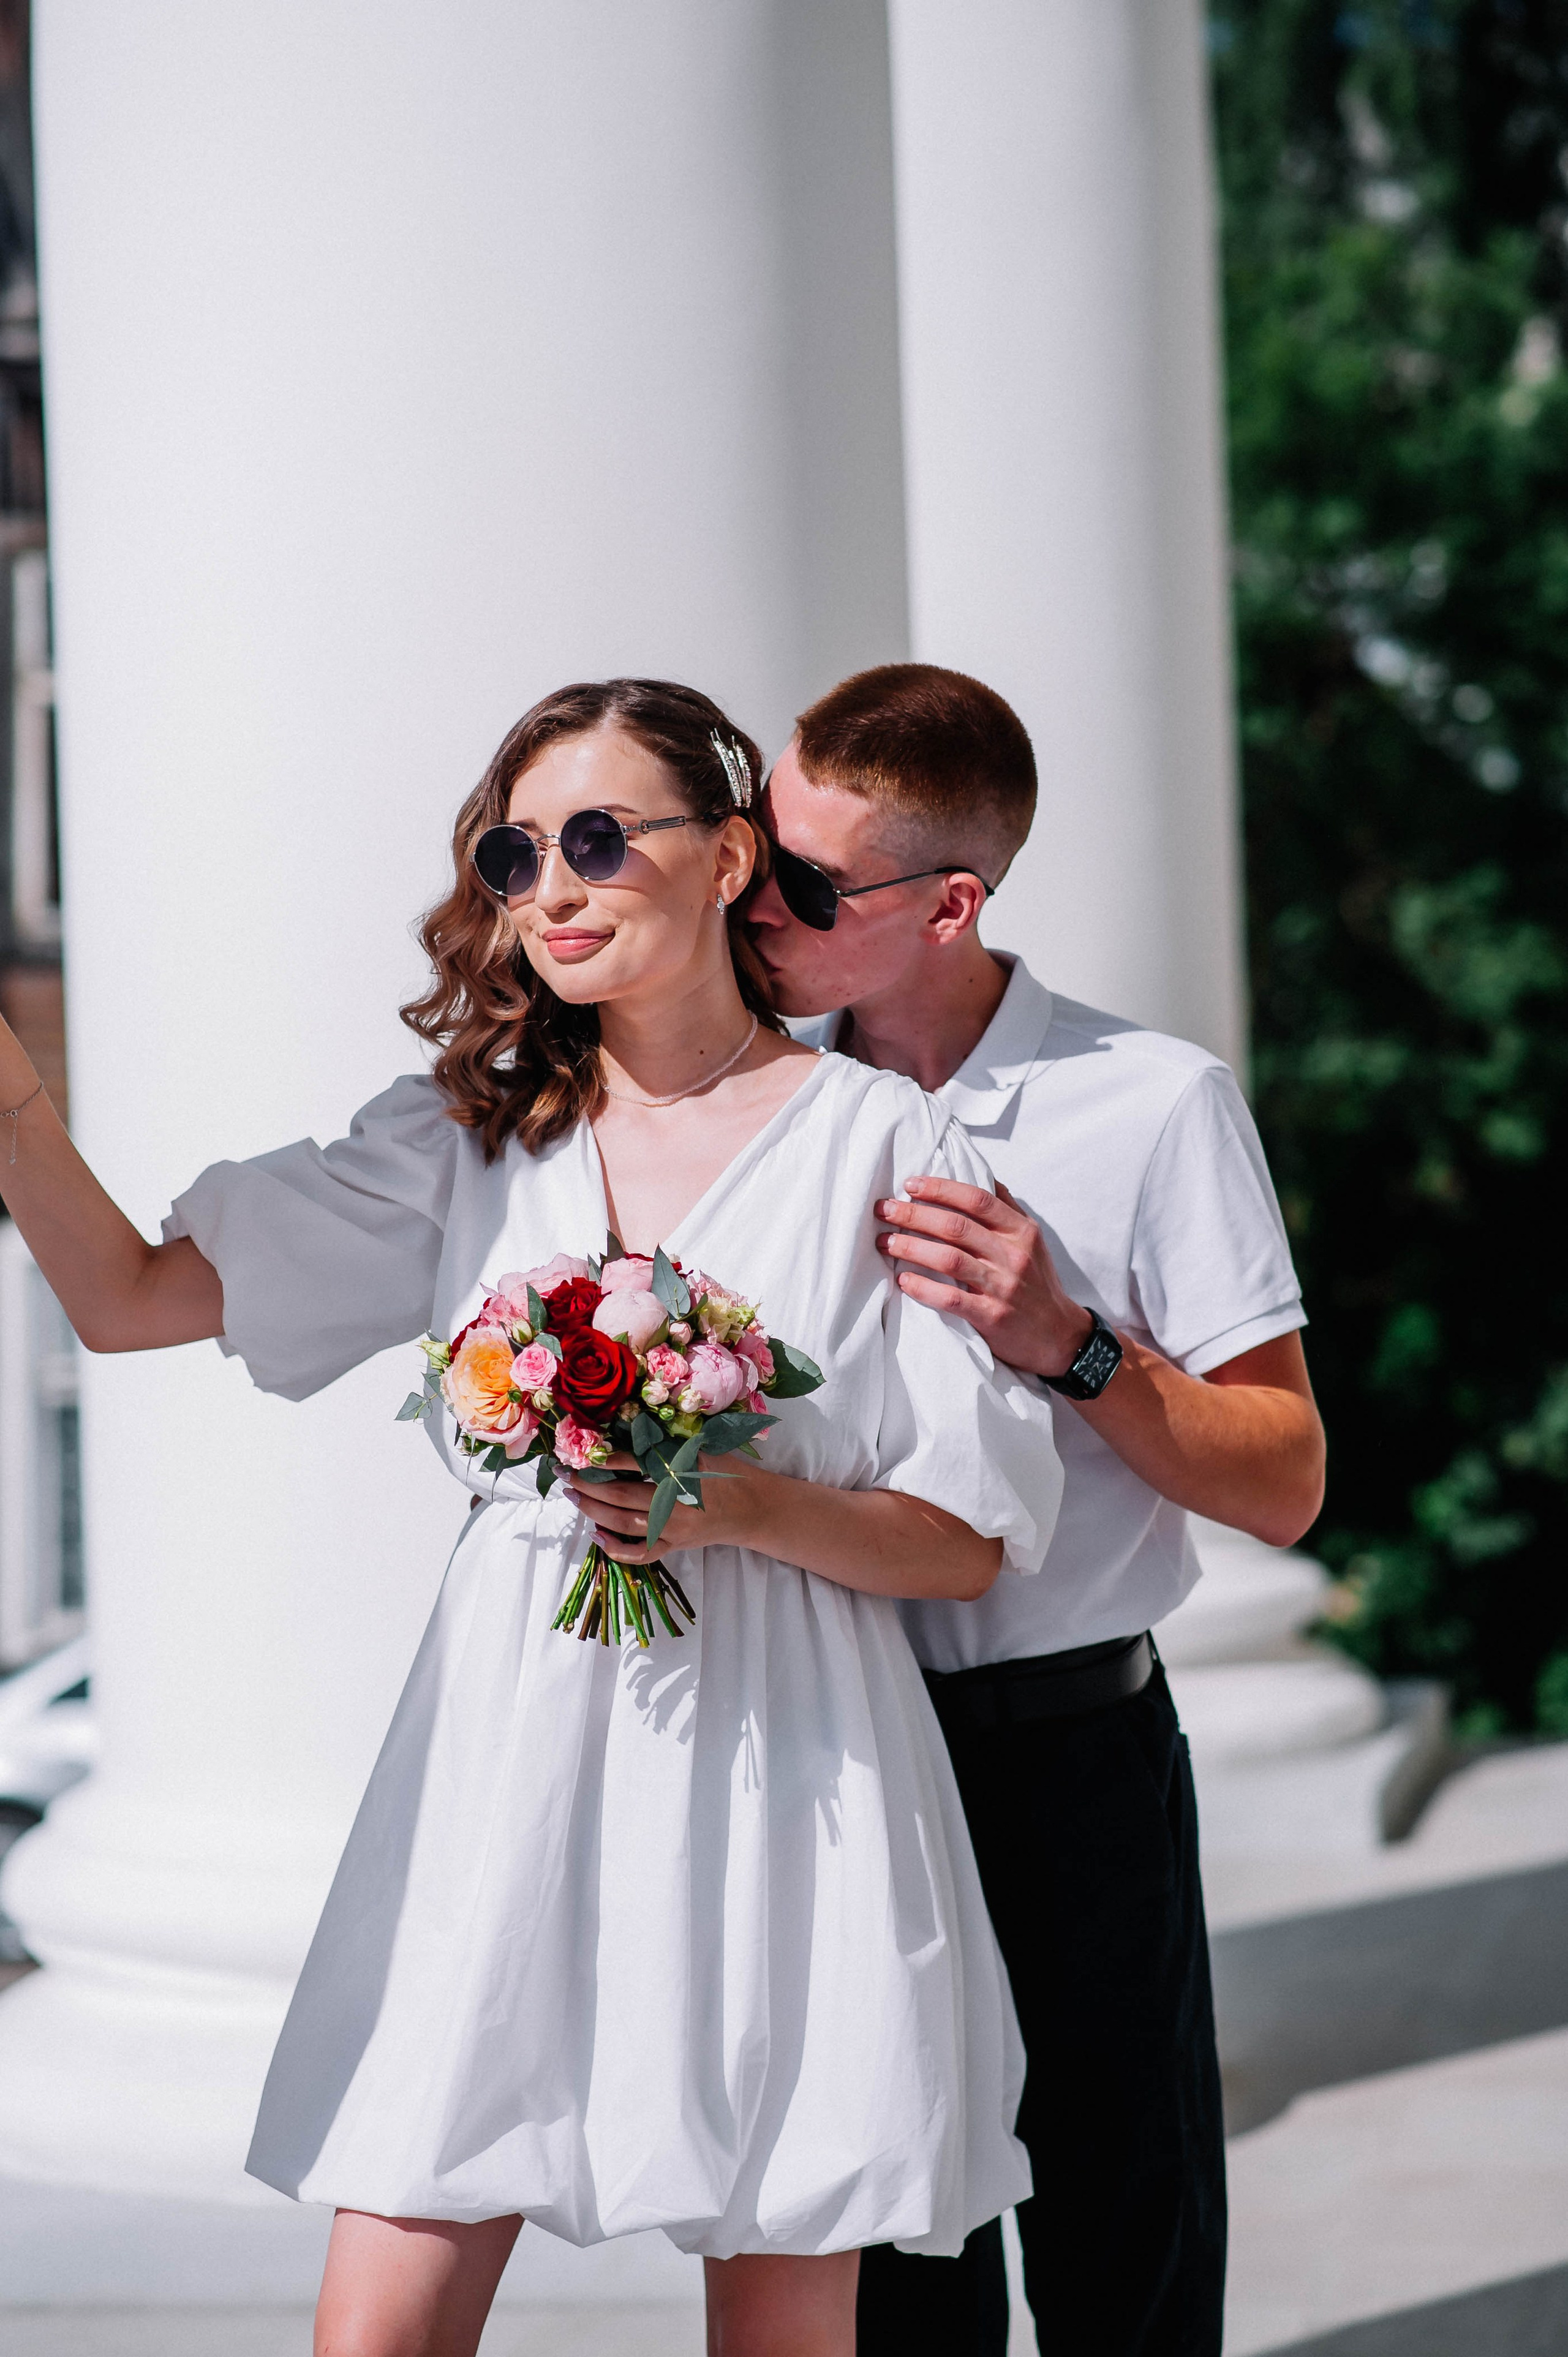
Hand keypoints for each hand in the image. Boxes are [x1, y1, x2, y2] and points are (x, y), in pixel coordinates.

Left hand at [561, 1449, 765, 1562]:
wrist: (752, 1507)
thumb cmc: (725, 1471)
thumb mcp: (701, 1448)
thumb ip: (667, 1443)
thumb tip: (624, 1429)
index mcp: (681, 1473)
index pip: (635, 1464)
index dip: (606, 1459)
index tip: (584, 1451)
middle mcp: (675, 1504)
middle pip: (621, 1497)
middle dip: (588, 1485)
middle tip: (565, 1473)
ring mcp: (673, 1529)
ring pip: (623, 1524)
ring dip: (592, 1510)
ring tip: (572, 1495)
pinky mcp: (674, 1546)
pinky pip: (641, 1554)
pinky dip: (616, 1549)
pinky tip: (596, 1535)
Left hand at [876, 1176, 1094, 1379]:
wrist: (1059, 1335)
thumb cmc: (1038, 1283)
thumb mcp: (1032, 1241)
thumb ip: (1008, 1209)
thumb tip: (982, 1175)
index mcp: (1021, 1232)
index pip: (977, 1200)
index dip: (941, 1189)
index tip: (910, 1185)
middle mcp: (1012, 1255)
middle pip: (956, 1227)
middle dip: (914, 1215)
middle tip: (884, 1209)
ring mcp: (1002, 1287)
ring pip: (949, 1259)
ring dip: (911, 1247)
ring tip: (885, 1242)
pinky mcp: (991, 1316)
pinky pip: (951, 1298)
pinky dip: (923, 1287)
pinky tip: (903, 1280)